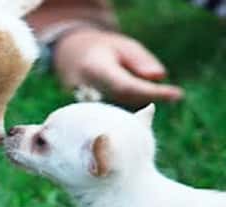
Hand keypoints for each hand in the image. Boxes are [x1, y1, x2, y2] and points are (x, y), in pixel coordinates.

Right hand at [53, 28, 183, 106]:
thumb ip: (140, 60)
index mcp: (94, 69)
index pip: (126, 86)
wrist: (68, 57)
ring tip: (156, 104)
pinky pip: (107, 120)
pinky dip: (125, 119)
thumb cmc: (101, 49)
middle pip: (121, 104)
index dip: (151, 92)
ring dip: (138, 113)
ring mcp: (79, 104)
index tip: (177, 94)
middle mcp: (83, 89)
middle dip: (148, 103)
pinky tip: (139, 116)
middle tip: (171, 96)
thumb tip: (160, 76)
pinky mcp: (81, 114)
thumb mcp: (122, 46)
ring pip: (114, 115)